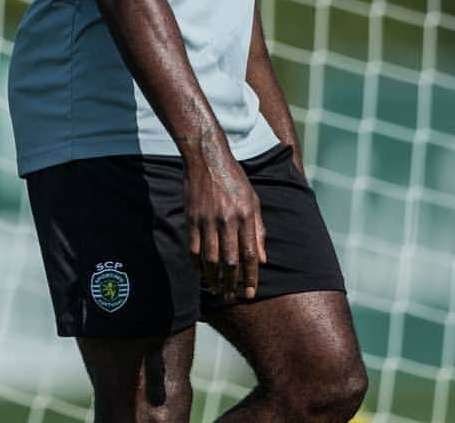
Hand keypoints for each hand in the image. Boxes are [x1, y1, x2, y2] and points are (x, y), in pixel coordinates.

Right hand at [184, 146, 265, 301]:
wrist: (207, 158)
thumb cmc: (234, 179)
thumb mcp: (253, 201)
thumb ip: (259, 231)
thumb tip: (262, 260)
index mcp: (246, 216)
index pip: (250, 255)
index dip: (251, 278)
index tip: (250, 294)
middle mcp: (227, 219)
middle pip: (230, 261)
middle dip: (232, 283)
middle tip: (232, 296)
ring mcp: (207, 219)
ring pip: (210, 258)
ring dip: (213, 278)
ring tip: (217, 289)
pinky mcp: (192, 217)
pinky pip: (193, 247)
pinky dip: (196, 263)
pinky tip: (199, 272)